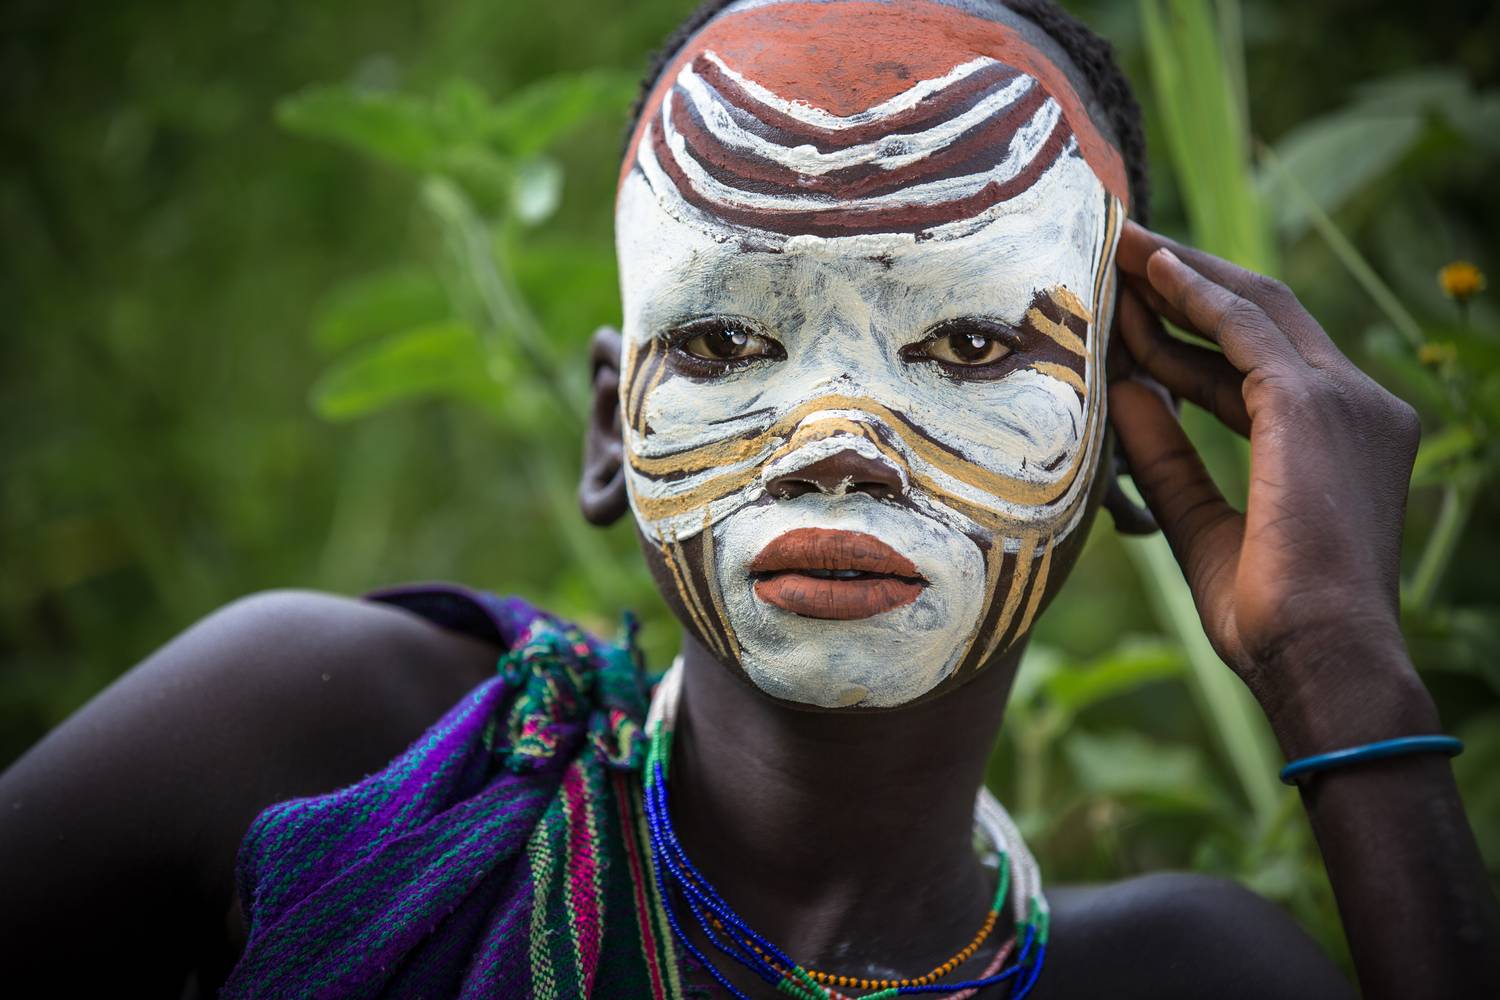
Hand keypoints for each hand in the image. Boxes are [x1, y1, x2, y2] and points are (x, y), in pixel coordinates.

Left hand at [1108, 221, 1430, 740]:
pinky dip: (1195, 294)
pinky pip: (1245, 327)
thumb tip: (1119, 396)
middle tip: (1118, 250)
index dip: (1189, 332)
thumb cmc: (1268, 616)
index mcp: (1341, 438)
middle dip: (1186, 279)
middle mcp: (1357, 405)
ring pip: (1253, 306)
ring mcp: (1345, 399)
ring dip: (1180, 276)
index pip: (1256, 362)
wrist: (1319, 658)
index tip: (1130, 307)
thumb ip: (1165, 455)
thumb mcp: (1200, 521)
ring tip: (1116, 247)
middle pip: (1261, 314)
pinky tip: (1149, 270)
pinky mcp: (1314, 404)